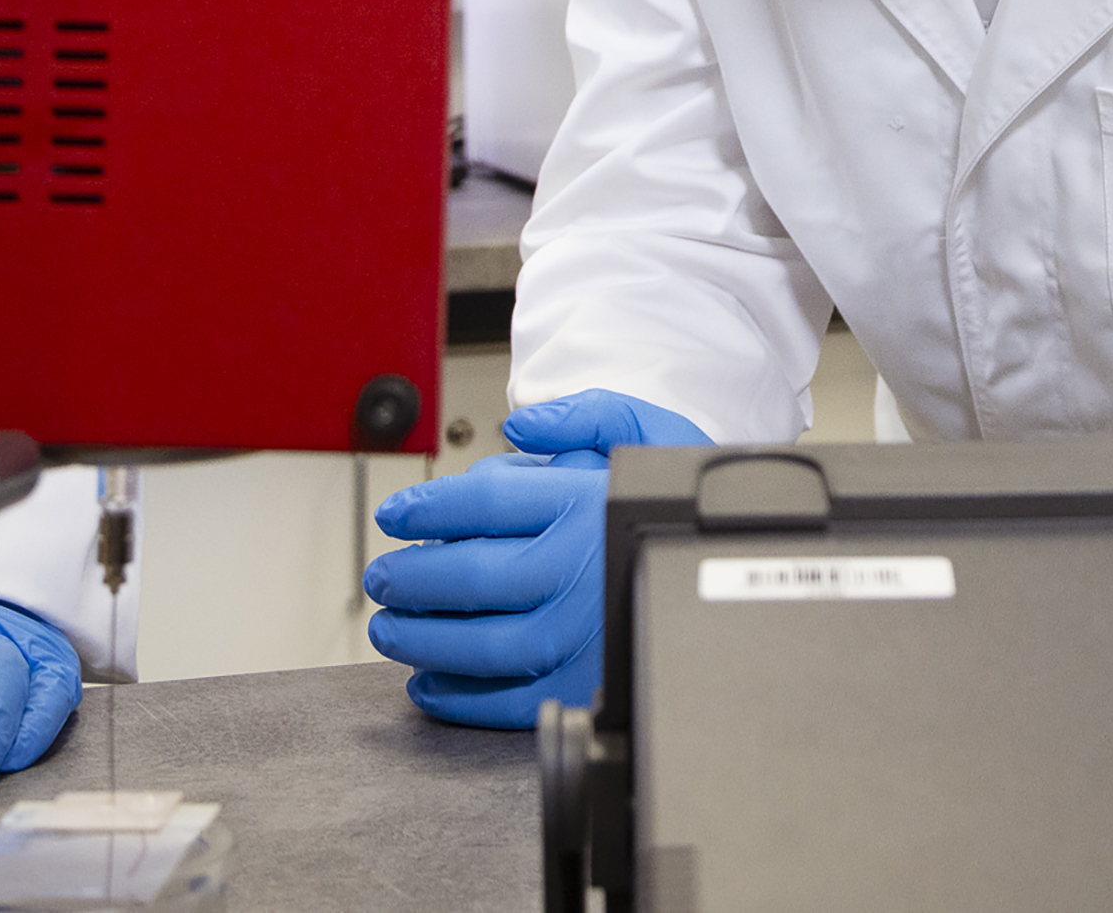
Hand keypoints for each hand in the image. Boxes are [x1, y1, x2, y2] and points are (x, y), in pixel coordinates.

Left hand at [363, 389, 709, 729]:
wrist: (731, 555)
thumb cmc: (672, 495)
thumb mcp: (642, 426)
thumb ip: (580, 413)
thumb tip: (520, 429)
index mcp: (586, 504)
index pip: (482, 504)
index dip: (425, 508)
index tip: (396, 515)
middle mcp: (581, 569)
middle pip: (468, 576)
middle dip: (408, 578)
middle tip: (381, 576)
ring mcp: (583, 632)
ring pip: (478, 644)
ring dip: (419, 638)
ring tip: (390, 626)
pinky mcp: (586, 682)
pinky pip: (508, 700)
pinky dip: (458, 696)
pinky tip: (430, 678)